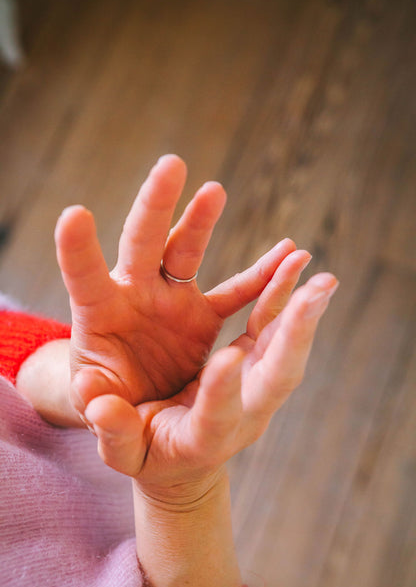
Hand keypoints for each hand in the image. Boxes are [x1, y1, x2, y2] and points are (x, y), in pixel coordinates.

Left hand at [55, 155, 310, 416]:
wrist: (146, 416)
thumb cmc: (117, 413)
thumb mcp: (107, 421)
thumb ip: (104, 415)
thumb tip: (94, 398)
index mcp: (102, 318)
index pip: (86, 276)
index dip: (78, 248)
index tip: (75, 213)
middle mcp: (138, 298)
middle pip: (142, 243)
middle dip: (155, 204)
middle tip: (171, 164)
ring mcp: (172, 302)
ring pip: (186, 251)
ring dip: (200, 220)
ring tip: (214, 190)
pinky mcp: (202, 317)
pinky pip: (236, 292)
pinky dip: (261, 275)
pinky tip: (290, 254)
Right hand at [83, 271, 338, 501]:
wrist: (181, 458)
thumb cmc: (146, 454)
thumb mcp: (122, 452)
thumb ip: (114, 432)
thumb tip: (100, 406)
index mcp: (203, 439)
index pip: (217, 417)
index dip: (223, 391)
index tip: (229, 357)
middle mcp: (241, 412)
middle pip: (276, 377)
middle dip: (294, 337)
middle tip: (314, 296)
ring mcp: (253, 386)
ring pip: (283, 346)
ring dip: (300, 309)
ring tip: (319, 275)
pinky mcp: (251, 361)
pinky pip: (270, 324)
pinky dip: (280, 293)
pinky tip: (291, 261)